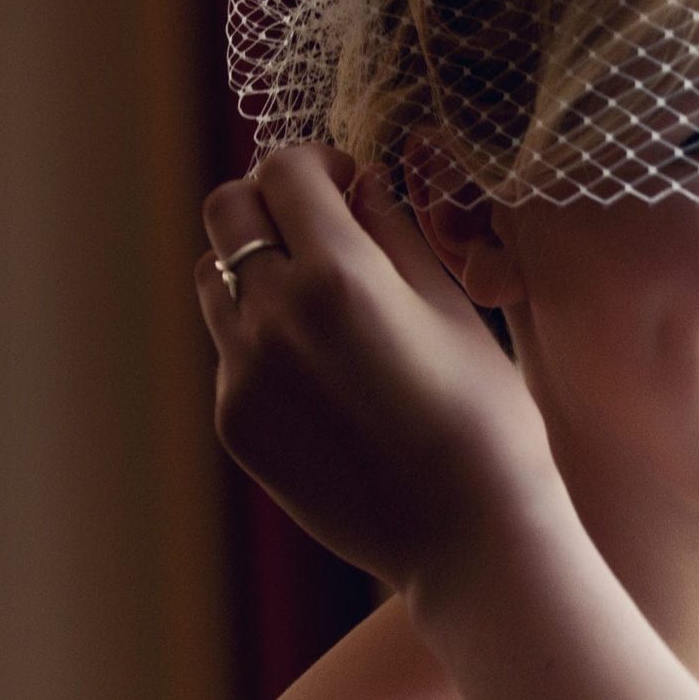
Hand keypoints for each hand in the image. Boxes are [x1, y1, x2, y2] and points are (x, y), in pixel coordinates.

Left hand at [195, 146, 562, 596]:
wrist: (466, 536)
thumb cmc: (484, 419)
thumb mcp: (455, 310)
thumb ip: (395, 235)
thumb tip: (358, 186)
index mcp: (338, 273)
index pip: (283, 169)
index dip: (316, 163)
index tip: (345, 182)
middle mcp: (274, 316)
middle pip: (226, 211)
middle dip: (269, 202)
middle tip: (317, 227)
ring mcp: (244, 373)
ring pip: (214, 280)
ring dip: (254, 268)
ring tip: (315, 302)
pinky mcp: (235, 422)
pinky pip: (229, 352)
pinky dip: (261, 340)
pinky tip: (324, 377)